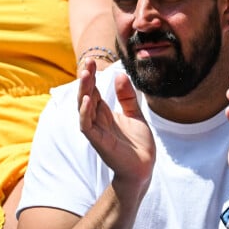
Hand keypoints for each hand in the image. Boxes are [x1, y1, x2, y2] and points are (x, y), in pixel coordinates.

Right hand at [78, 58, 154, 190]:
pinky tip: (89, 100)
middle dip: (86, 79)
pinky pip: (87, 126)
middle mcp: (97, 120)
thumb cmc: (138, 144)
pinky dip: (86, 113)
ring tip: (86, 75)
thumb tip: (120, 75)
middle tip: (87, 62)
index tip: (92, 60)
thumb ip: (127, 96)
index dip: (92, 76)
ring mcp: (96, 131)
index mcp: (105, 113)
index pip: (94, 90)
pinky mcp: (99, 142)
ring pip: (84, 108)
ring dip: (84, 91)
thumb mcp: (135, 114)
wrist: (144, 167)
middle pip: (86, 95)